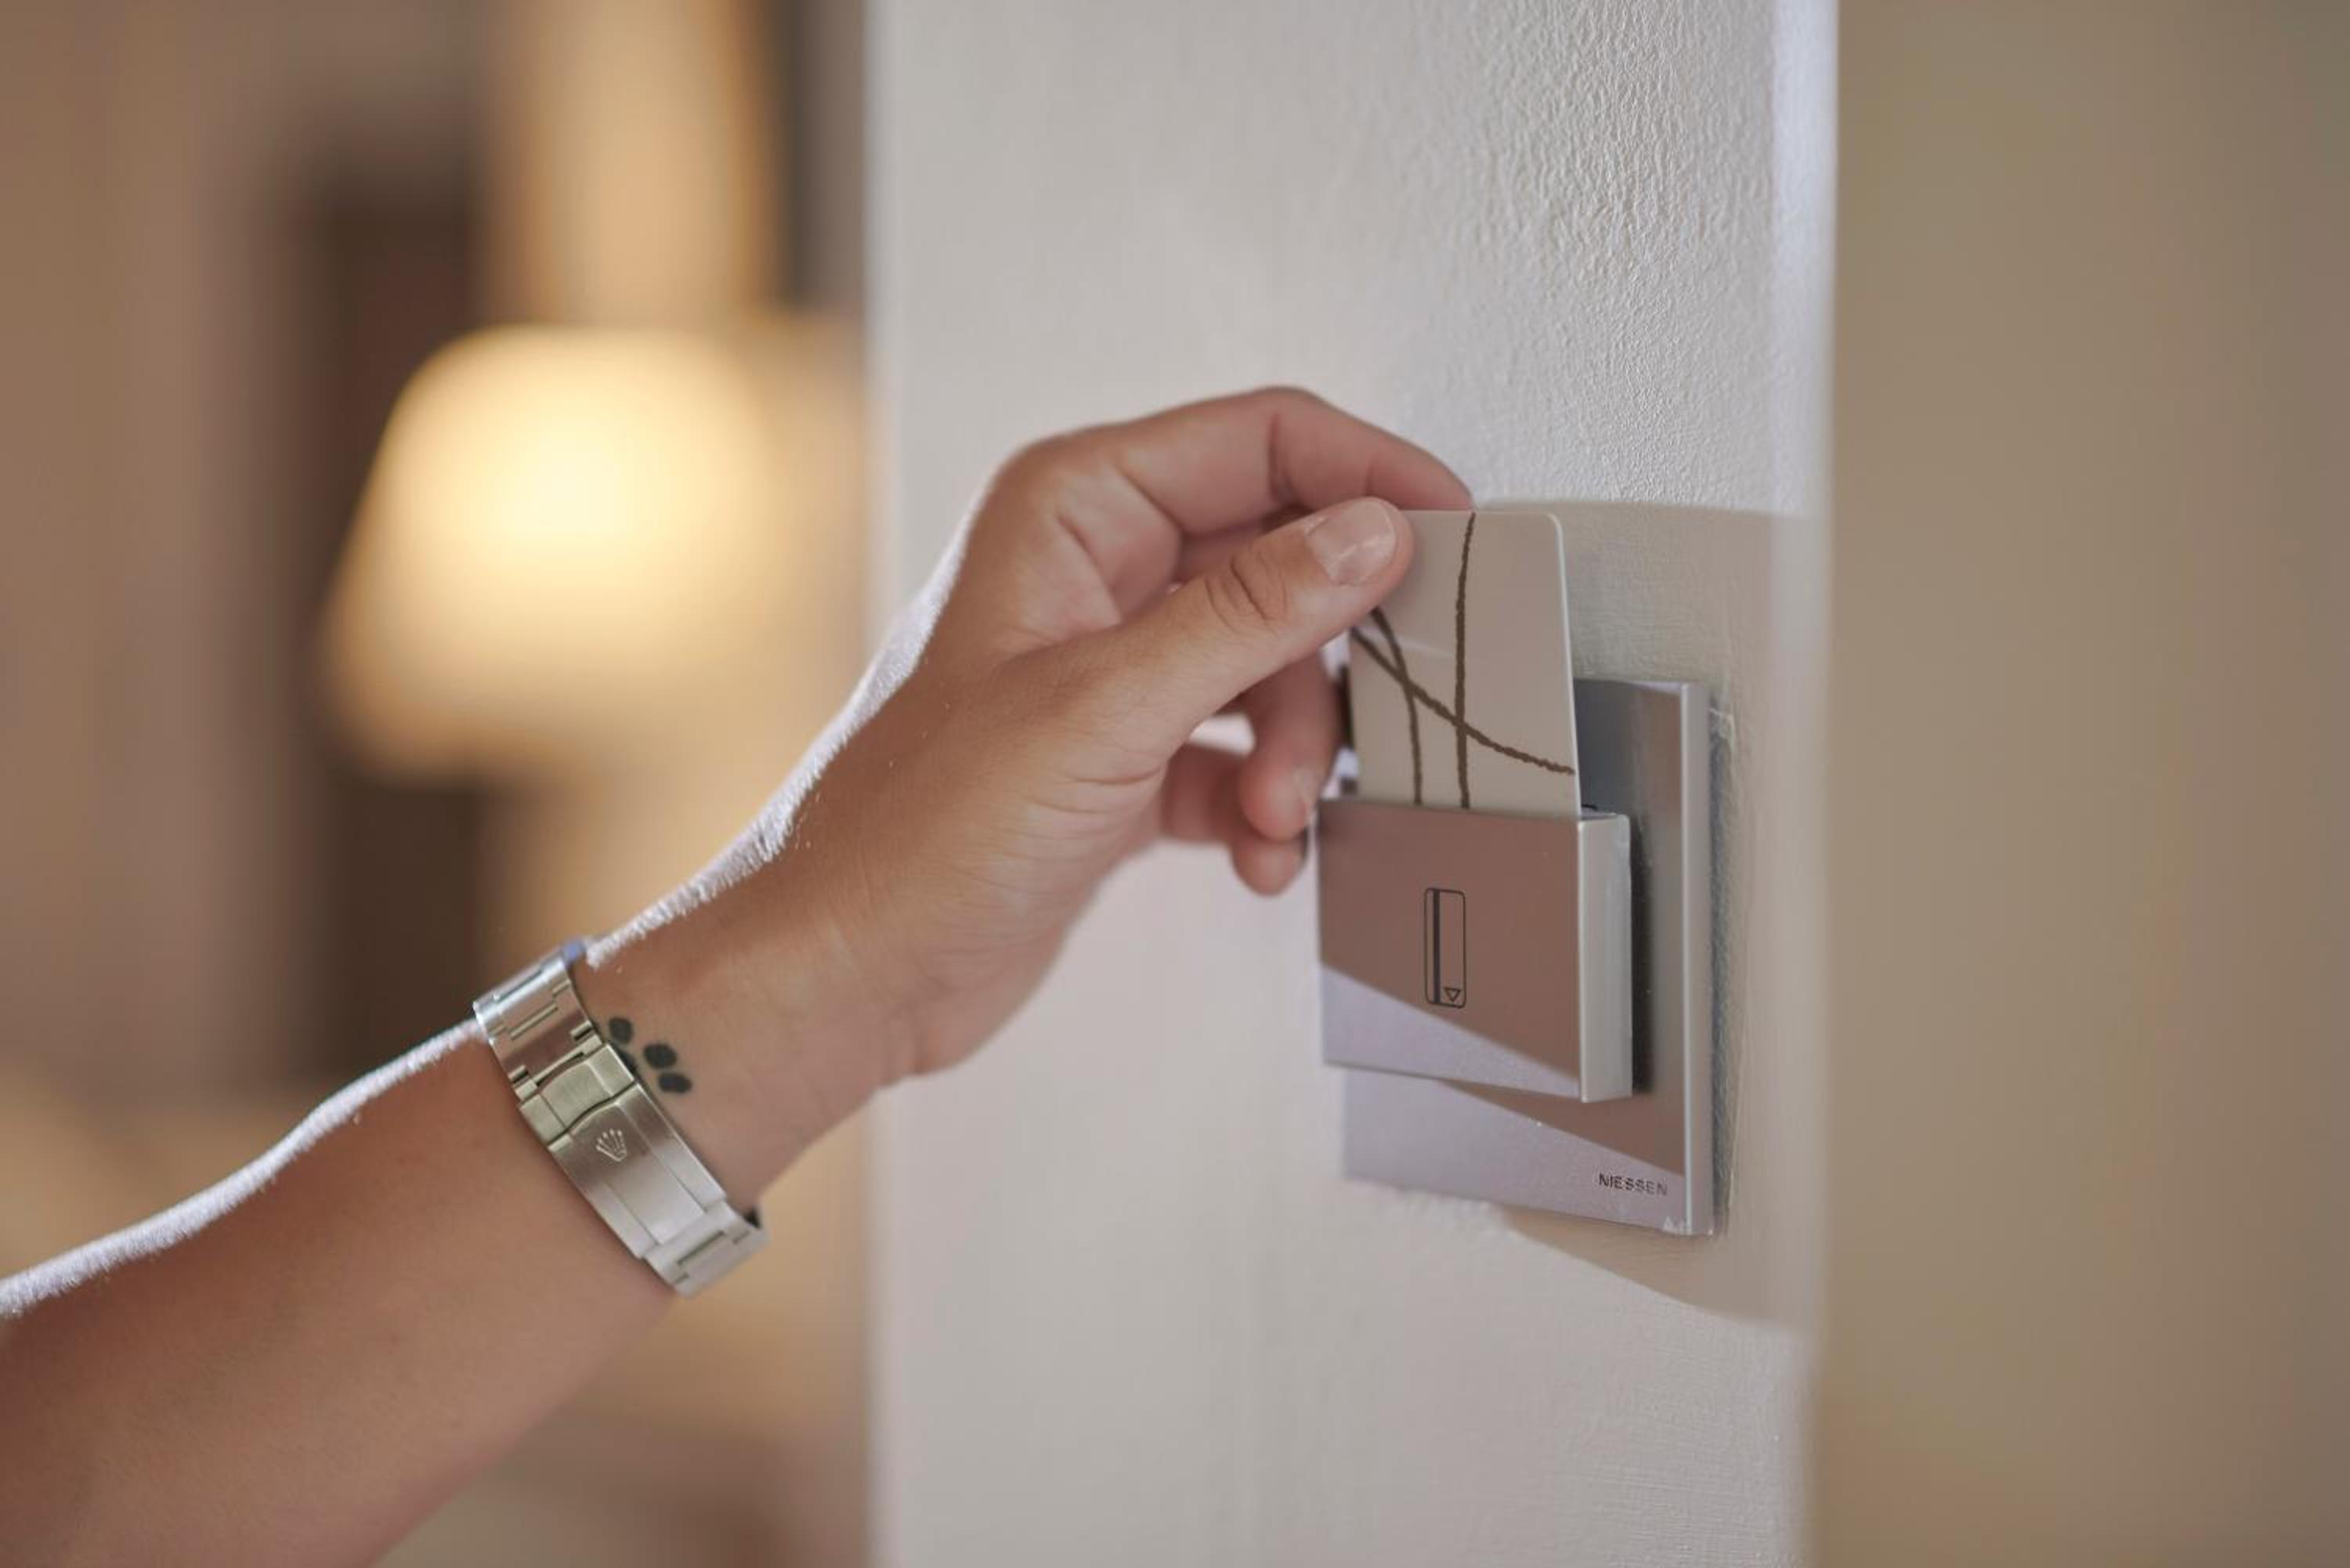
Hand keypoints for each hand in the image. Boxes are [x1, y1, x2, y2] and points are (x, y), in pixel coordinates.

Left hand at [587, 389, 1467, 1182]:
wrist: (852, 970)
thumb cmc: (921, 833)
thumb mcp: (1107, 707)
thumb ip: (1252, 613)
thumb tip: (1372, 533)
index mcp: (1074, 507)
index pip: (1262, 440)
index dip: (1368, 478)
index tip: (1453, 539)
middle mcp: (1097, 568)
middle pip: (1284, 560)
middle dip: (1325, 659)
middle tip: (1358, 726)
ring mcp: (1116, 664)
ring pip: (1275, 666)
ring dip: (1295, 750)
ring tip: (1269, 818)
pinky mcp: (1129, 753)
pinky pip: (1243, 749)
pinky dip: (1263, 803)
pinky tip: (1253, 855)